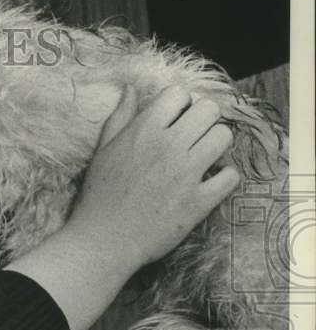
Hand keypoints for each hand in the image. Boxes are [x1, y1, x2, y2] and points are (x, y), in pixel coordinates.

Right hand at [64, 84, 239, 276]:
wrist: (104, 240)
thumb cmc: (99, 195)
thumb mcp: (103, 151)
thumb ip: (120, 117)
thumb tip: (130, 88)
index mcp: (143, 131)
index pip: (178, 94)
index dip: (179, 104)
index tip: (174, 118)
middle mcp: (168, 147)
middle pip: (209, 110)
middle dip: (203, 119)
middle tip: (193, 135)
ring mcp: (186, 174)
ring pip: (224, 137)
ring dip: (215, 143)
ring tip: (203, 156)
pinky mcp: (199, 201)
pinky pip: (230, 177)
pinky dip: (224, 177)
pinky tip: (209, 181)